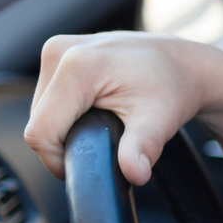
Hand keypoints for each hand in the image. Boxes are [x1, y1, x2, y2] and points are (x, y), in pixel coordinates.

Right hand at [24, 32, 222, 185]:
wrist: (183, 63)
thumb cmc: (173, 88)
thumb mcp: (160, 120)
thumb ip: (142, 148)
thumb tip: (136, 174)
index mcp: (78, 66)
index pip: (42, 131)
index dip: (57, 159)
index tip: (84, 168)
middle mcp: (61, 50)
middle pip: (39, 120)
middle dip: (64, 142)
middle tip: (103, 144)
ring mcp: (58, 48)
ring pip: (41, 110)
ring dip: (63, 127)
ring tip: (100, 126)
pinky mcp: (59, 52)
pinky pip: (48, 96)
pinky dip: (65, 112)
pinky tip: (92, 112)